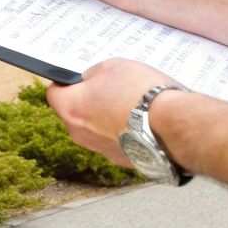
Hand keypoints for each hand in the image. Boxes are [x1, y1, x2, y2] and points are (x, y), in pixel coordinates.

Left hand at [45, 58, 178, 164]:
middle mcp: (80, 134)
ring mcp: (101, 150)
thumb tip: (91, 82)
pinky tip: (142, 121)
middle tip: (111, 90)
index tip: (79, 80)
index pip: (54, 94)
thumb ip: (94, 75)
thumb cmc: (141, 94)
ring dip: (108, 118)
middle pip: (76, 113)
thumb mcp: (113, 67)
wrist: (173, 127)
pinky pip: (116, 141)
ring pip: (97, 129)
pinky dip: (124, 132)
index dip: (67, 84)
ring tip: (132, 105)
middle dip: (90, 101)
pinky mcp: (121, 160)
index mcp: (71, 109)